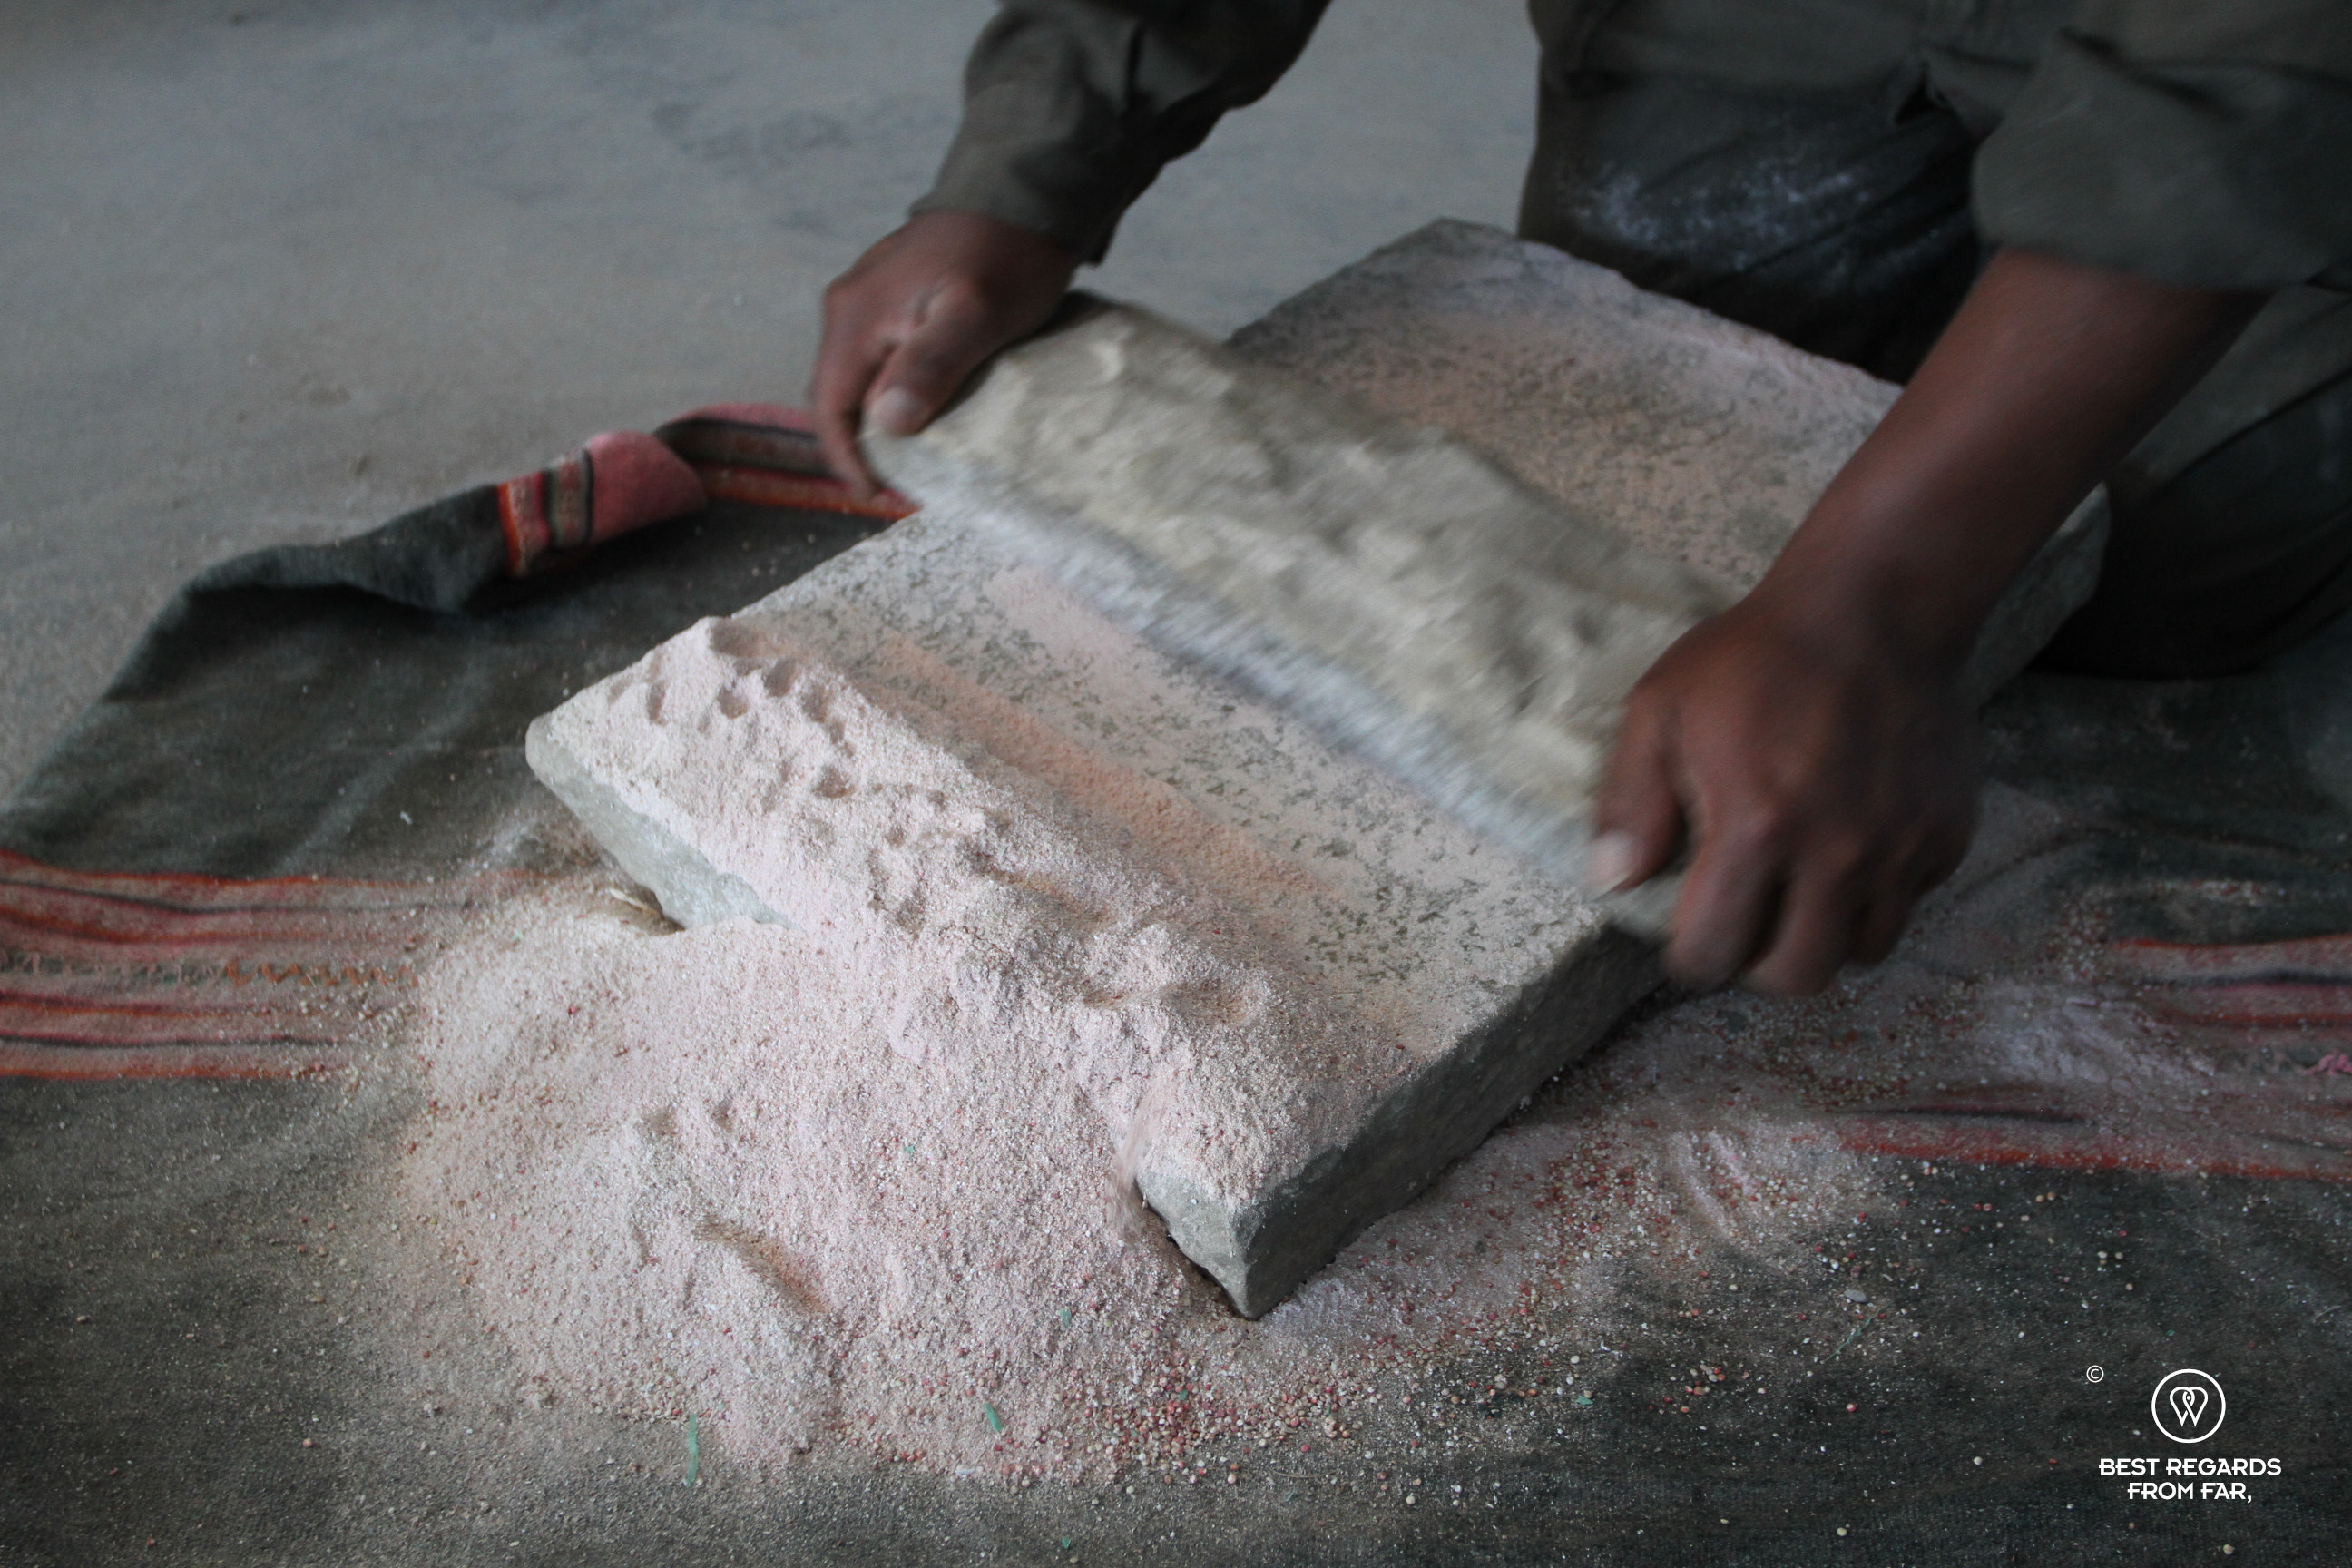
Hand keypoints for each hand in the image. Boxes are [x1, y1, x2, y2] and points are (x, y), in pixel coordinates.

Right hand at [808, 210, 1079, 496]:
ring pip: (855, 380)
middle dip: (859, 446)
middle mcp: (847, 307)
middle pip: (835, 396)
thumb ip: (929, 366)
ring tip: (912, 458)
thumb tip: (888, 423)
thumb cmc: (1005, 258)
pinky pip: (875, 359)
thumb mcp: (975, 317)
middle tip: (900, 486)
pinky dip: (889, 394)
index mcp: (856, 316)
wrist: (1024, 195)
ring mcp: (866, 300)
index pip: (828, 407)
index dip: (847, 459)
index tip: (879, 496)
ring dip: (876, 422)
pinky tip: (920, 412)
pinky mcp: (890, 298)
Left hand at [1589, 590, 1979, 993]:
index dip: (1692, 960)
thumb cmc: (1754, 658)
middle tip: (1746, 925)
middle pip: (1798, 976)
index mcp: (1756, 827)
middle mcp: (1836, 852)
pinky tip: (1848, 848)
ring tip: (1798, 893)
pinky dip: (1875, 896)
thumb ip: (1628, 802)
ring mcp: (1899, 846)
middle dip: (1759, 965)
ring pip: (1861, 952)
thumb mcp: (1660, 709)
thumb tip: (1613, 881)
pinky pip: (1907, 904)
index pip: (1715, 952)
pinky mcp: (1945, 833)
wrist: (1874, 608)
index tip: (1690, 942)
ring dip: (1822, 936)